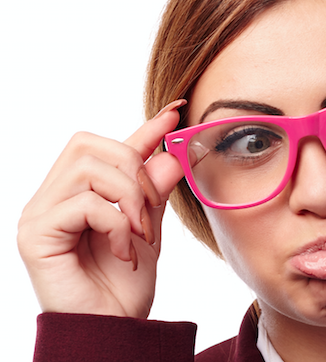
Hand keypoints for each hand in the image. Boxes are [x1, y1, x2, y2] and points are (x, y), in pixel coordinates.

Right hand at [18, 100, 185, 317]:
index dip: (144, 128)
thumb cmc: (124, 285)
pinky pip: (85, 204)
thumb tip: (170, 151)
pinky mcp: (35, 234)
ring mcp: (39, 213)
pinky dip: (116, 224)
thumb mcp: (148, 228)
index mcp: (78, 192)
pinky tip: (123, 251)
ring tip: (138, 234)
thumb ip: (153, 190)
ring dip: (128, 198)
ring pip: (89, 169)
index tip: (176, 111)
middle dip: (133, 169)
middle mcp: (52, 196)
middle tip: (149, 211)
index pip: (109, 147)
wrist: (112, 329)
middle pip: (91, 144)